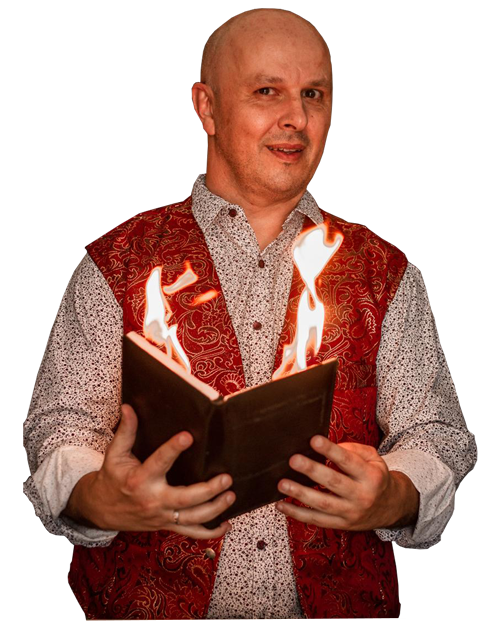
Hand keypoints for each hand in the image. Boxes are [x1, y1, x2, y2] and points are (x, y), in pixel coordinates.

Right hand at [64, 404, 234, 538]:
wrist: (100, 510)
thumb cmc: (111, 478)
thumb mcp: (115, 454)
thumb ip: (125, 431)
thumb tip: (128, 408)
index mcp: (140, 479)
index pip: (159, 462)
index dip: (173, 449)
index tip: (188, 436)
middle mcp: (153, 500)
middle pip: (184, 499)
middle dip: (208, 490)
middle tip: (226, 478)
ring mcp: (161, 516)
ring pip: (192, 518)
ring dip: (214, 509)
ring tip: (231, 495)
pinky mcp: (165, 525)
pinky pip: (191, 533)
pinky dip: (210, 532)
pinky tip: (226, 524)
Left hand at [275, 436, 418, 530]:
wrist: (391, 507)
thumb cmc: (375, 477)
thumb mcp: (374, 459)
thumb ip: (354, 449)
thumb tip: (329, 445)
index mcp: (371, 476)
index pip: (349, 462)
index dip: (331, 451)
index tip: (314, 440)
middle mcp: (362, 496)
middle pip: (334, 483)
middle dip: (312, 470)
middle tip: (294, 460)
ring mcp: (350, 513)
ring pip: (322, 504)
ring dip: (300, 494)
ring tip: (282, 483)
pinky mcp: (341, 524)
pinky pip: (316, 520)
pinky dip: (297, 514)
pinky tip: (281, 505)